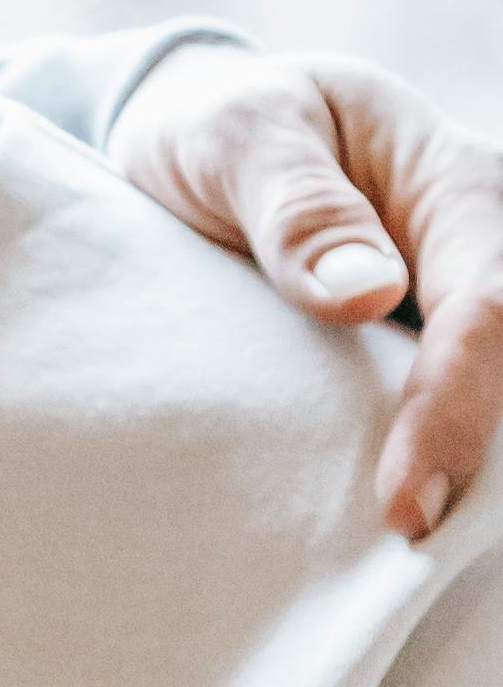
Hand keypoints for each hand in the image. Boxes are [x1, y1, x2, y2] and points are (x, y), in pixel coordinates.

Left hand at [111, 40, 502, 540]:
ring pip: (499, 399)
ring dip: (471, 472)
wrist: (212, 139)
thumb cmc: (222, 129)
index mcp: (460, 185)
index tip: (404, 506)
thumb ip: (296, 206)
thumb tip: (366, 293)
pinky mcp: (438, 350)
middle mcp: (489, 247)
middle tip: (414, 552)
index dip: (453, 411)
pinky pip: (463, 412)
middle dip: (479, 460)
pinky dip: (444, 467)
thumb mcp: (236, 137)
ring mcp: (468, 304)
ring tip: (411, 557)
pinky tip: (408, 530)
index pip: (488, 309)